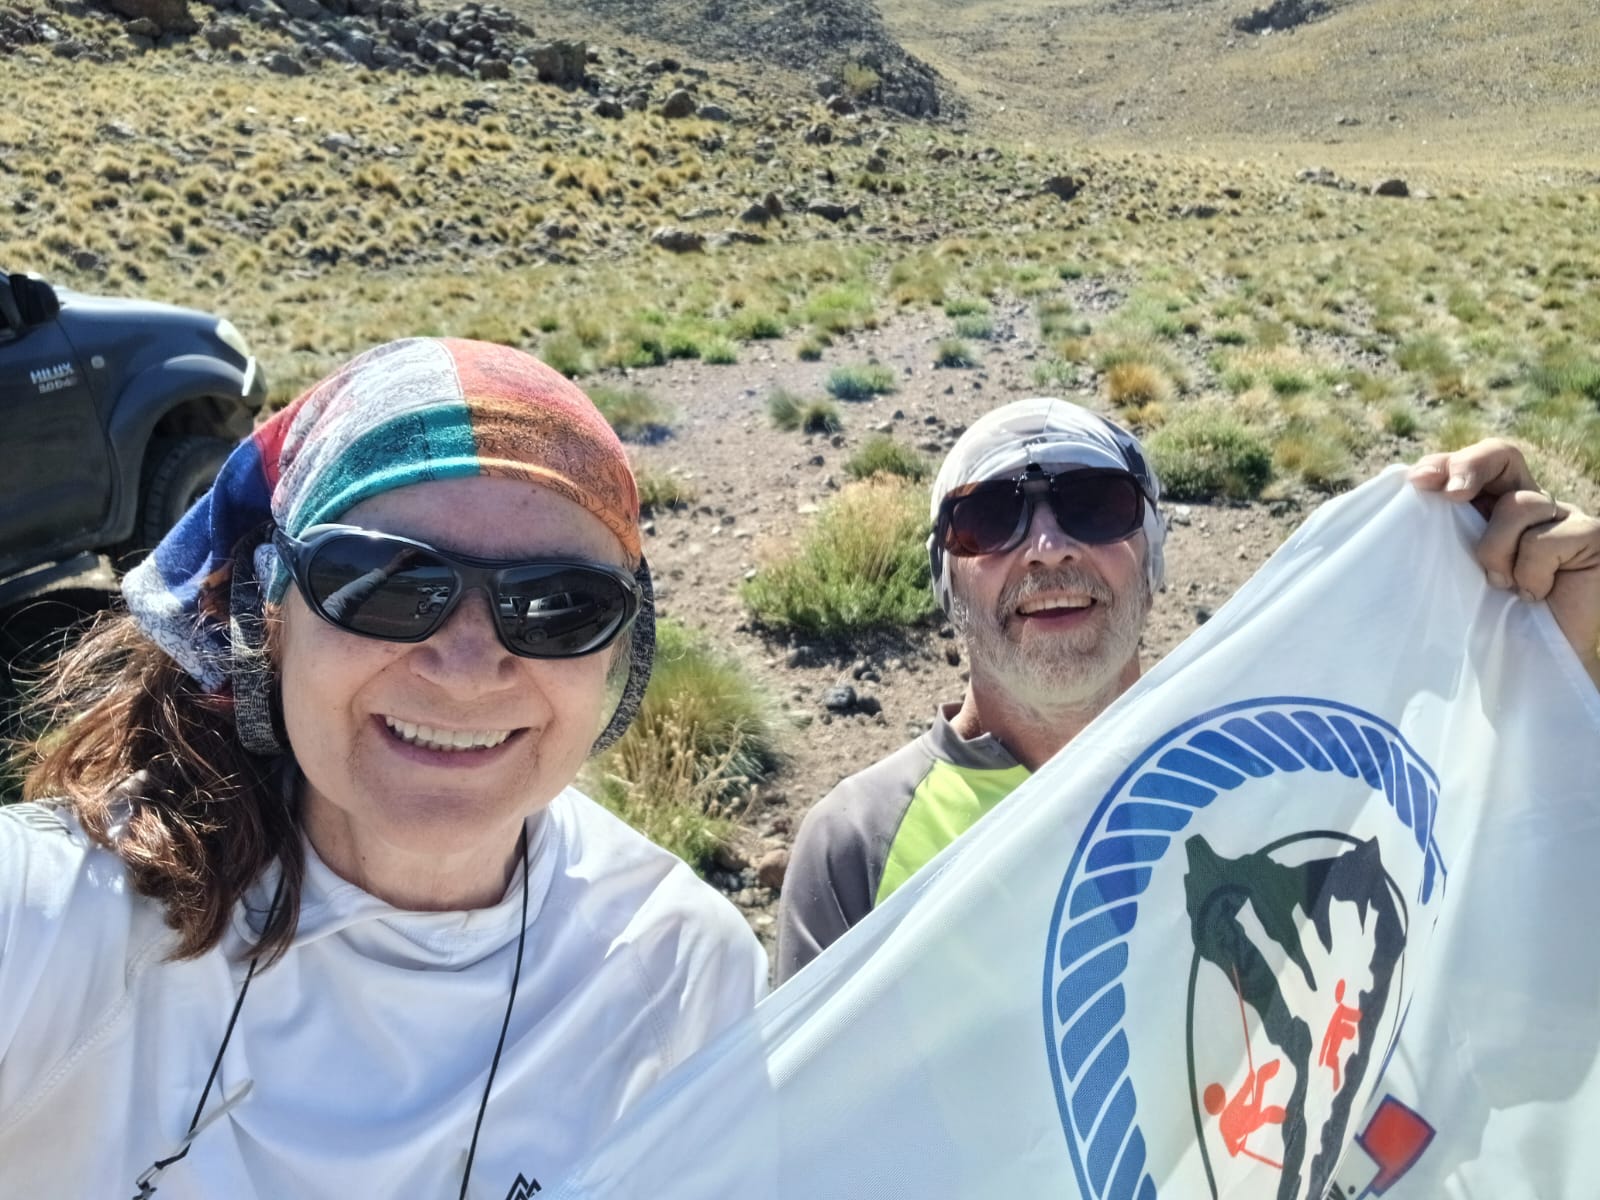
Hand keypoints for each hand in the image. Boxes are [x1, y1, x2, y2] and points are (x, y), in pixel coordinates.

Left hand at [1408, 439, 1599, 688]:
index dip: (1447, 463)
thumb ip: (1438, 536)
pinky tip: (1536, 596)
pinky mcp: (1590, 534)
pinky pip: (1545, 539)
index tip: (1416, 482)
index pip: (1475, 464)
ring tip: (1503, 587)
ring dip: (1496, 551)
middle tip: (1452, 493)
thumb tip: (1402, 497)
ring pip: (1517, 505)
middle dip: (1470, 466)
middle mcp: (1529, 505)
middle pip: (1503, 455)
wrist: (1534, 661)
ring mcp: (1563, 517)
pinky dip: (1530, 573)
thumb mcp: (1454, 572)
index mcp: (1491, 508)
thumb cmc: (1488, 620)